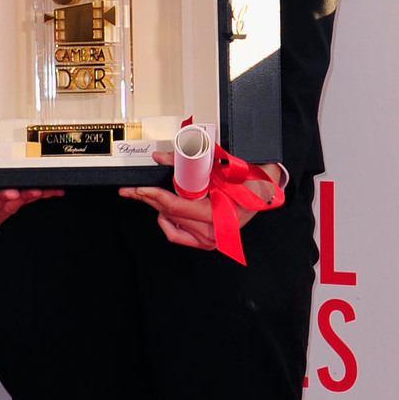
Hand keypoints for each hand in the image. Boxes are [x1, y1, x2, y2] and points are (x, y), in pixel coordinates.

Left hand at [121, 154, 282, 251]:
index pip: (178, 206)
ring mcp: (212, 239)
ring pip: (172, 224)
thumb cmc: (250, 177)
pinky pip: (178, 236)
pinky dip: (168, 224)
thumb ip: (192, 159)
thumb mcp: (223, 163)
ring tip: (148, 195)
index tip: (140, 187)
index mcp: (222, 213)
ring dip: (157, 208)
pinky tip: (163, 213)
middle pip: (170, 214)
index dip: (155, 195)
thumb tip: (161, 158)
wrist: (266, 189)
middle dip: (149, 199)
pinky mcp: (208, 242)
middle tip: (132, 189)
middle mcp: (217, 231)